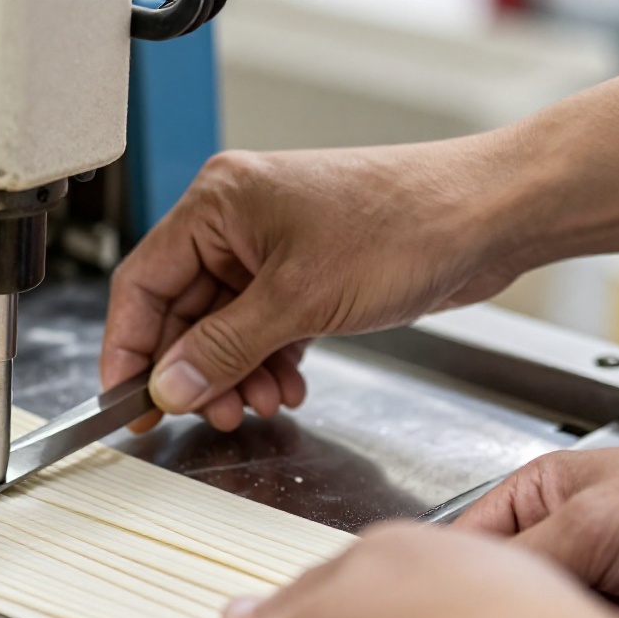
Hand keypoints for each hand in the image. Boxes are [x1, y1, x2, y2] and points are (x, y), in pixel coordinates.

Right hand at [102, 140, 524, 432]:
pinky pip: (265, 329)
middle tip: (207, 414)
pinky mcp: (309, 273)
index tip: (127, 402)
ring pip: (226, 328)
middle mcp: (239, 221)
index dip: (129, 349)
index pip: (143, 283)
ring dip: (236, 373)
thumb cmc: (406, 223)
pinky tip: (288, 386)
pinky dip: (269, 362)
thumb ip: (224, 348)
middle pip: (184, 312)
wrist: (491, 216)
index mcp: (218, 203)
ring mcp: (275, 249)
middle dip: (196, 370)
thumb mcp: (300, 298)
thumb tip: (169, 386)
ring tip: (258, 404)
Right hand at [456, 448, 618, 610]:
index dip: (454, 576)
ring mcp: (592, 586)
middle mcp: (562, 540)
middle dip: (512, 613)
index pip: (471, 540)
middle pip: (505, 592)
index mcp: (540, 495)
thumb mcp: (586, 522)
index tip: (440, 612)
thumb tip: (455, 593)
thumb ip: (516, 557)